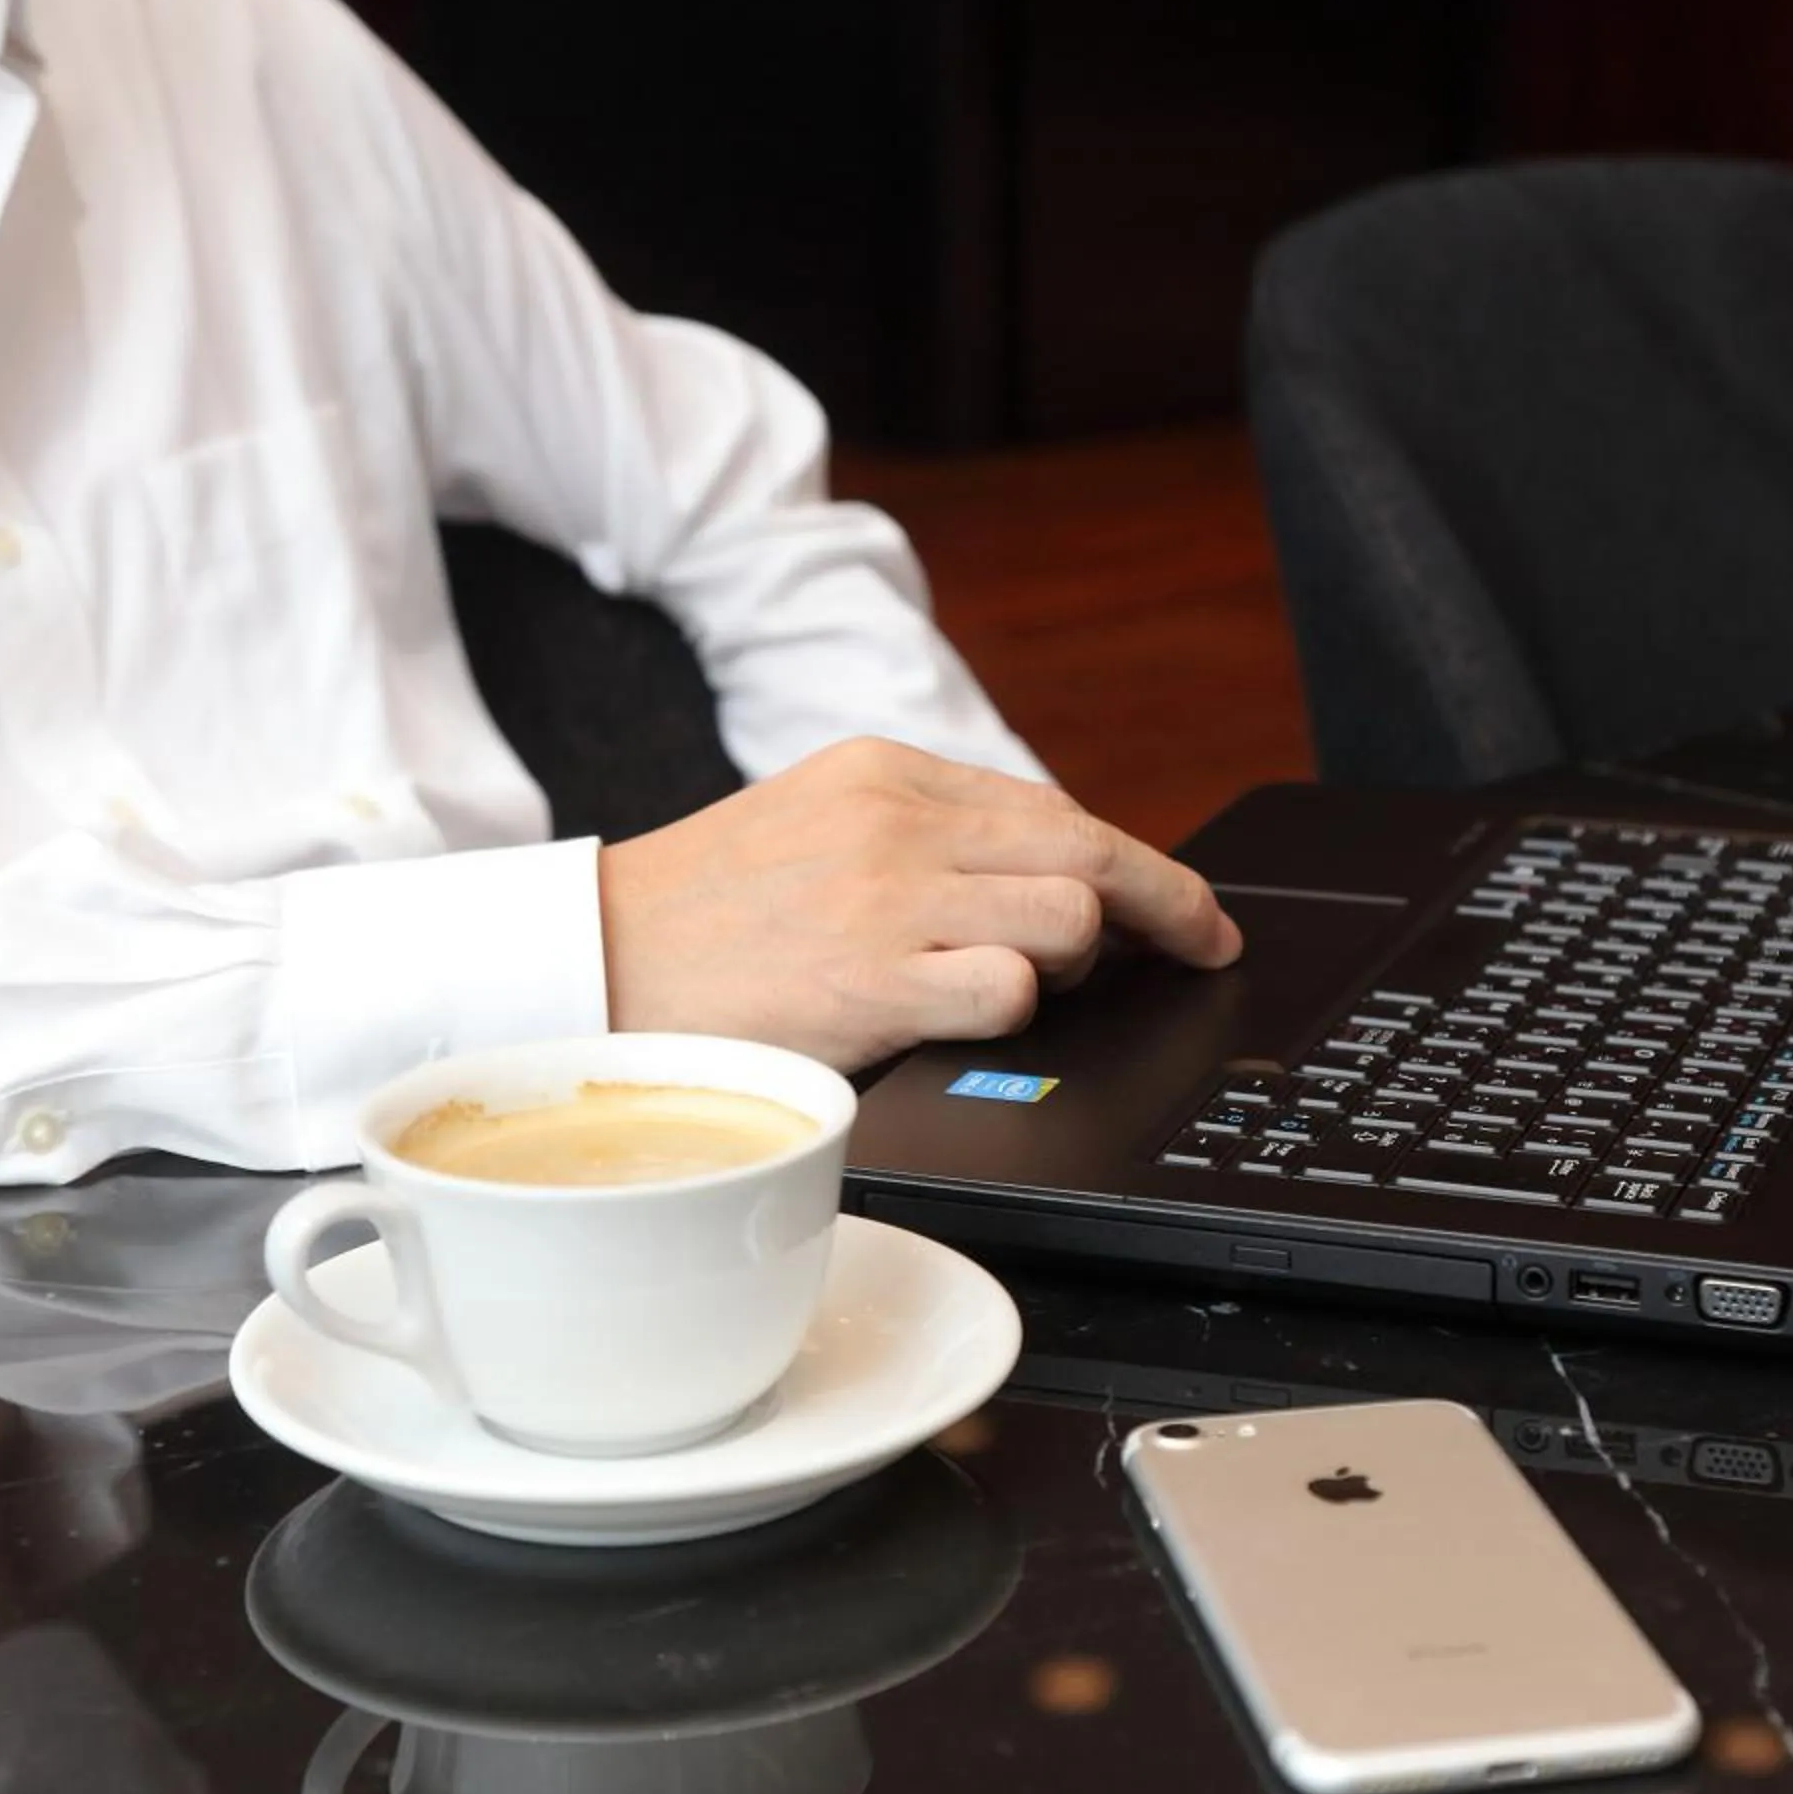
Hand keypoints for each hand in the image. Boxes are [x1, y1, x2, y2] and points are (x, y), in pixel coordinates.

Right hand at [596, 738, 1242, 1070]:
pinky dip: (1018, 1011)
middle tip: (1203, 947)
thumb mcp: (815, 829)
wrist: (590, 961)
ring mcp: (887, 896)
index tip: (1190, 912)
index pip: (1054, 809)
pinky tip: (975, 1021)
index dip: (1142, 866)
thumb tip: (1047, 880)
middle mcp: (895, 820)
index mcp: (885, 772)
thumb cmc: (703, 917)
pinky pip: (1011, 990)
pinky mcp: (871, 977)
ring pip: (1068, 914)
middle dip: (1168, 906)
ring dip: (1077, 964)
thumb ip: (922, 839)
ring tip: (1032, 990)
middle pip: (1089, 850)